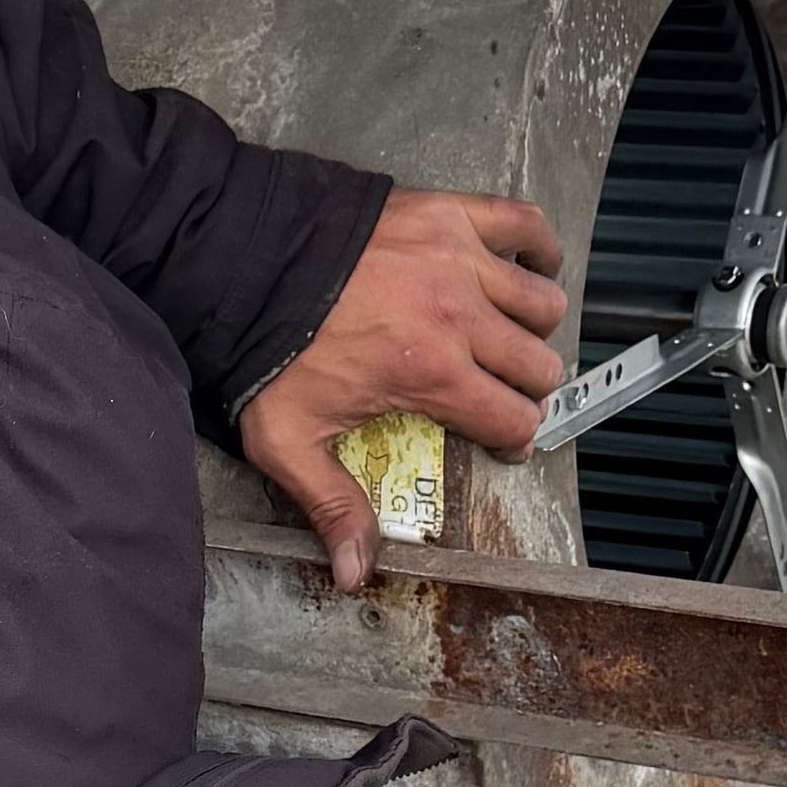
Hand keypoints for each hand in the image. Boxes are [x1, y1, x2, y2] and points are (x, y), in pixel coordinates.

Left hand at [239, 188, 568, 589]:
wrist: (242, 257)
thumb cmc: (265, 344)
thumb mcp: (289, 440)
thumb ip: (332, 504)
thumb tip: (355, 572)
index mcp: (432, 375)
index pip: (514, 419)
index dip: (513, 438)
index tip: (500, 439)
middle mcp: (459, 318)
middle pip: (539, 366)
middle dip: (526, 388)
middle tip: (499, 389)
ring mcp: (459, 261)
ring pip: (543, 303)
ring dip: (533, 325)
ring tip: (509, 334)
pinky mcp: (449, 213)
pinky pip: (523, 224)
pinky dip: (538, 245)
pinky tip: (529, 265)